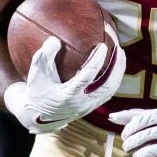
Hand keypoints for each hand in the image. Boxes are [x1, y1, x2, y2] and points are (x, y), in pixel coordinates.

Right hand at [3, 31, 125, 133]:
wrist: (37, 117)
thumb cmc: (37, 92)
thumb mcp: (36, 74)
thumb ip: (44, 56)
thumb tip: (55, 40)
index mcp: (68, 95)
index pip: (87, 76)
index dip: (97, 61)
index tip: (103, 46)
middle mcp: (81, 103)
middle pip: (107, 85)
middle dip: (116, 67)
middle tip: (119, 49)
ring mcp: (89, 106)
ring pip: (111, 90)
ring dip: (118, 72)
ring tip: (120, 55)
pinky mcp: (92, 107)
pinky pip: (108, 92)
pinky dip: (114, 78)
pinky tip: (115, 66)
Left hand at [108, 106, 156, 156]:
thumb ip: (137, 115)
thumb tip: (112, 117)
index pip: (139, 122)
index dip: (128, 131)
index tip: (126, 135)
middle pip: (140, 138)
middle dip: (130, 144)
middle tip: (129, 146)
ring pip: (145, 153)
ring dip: (138, 155)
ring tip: (140, 154)